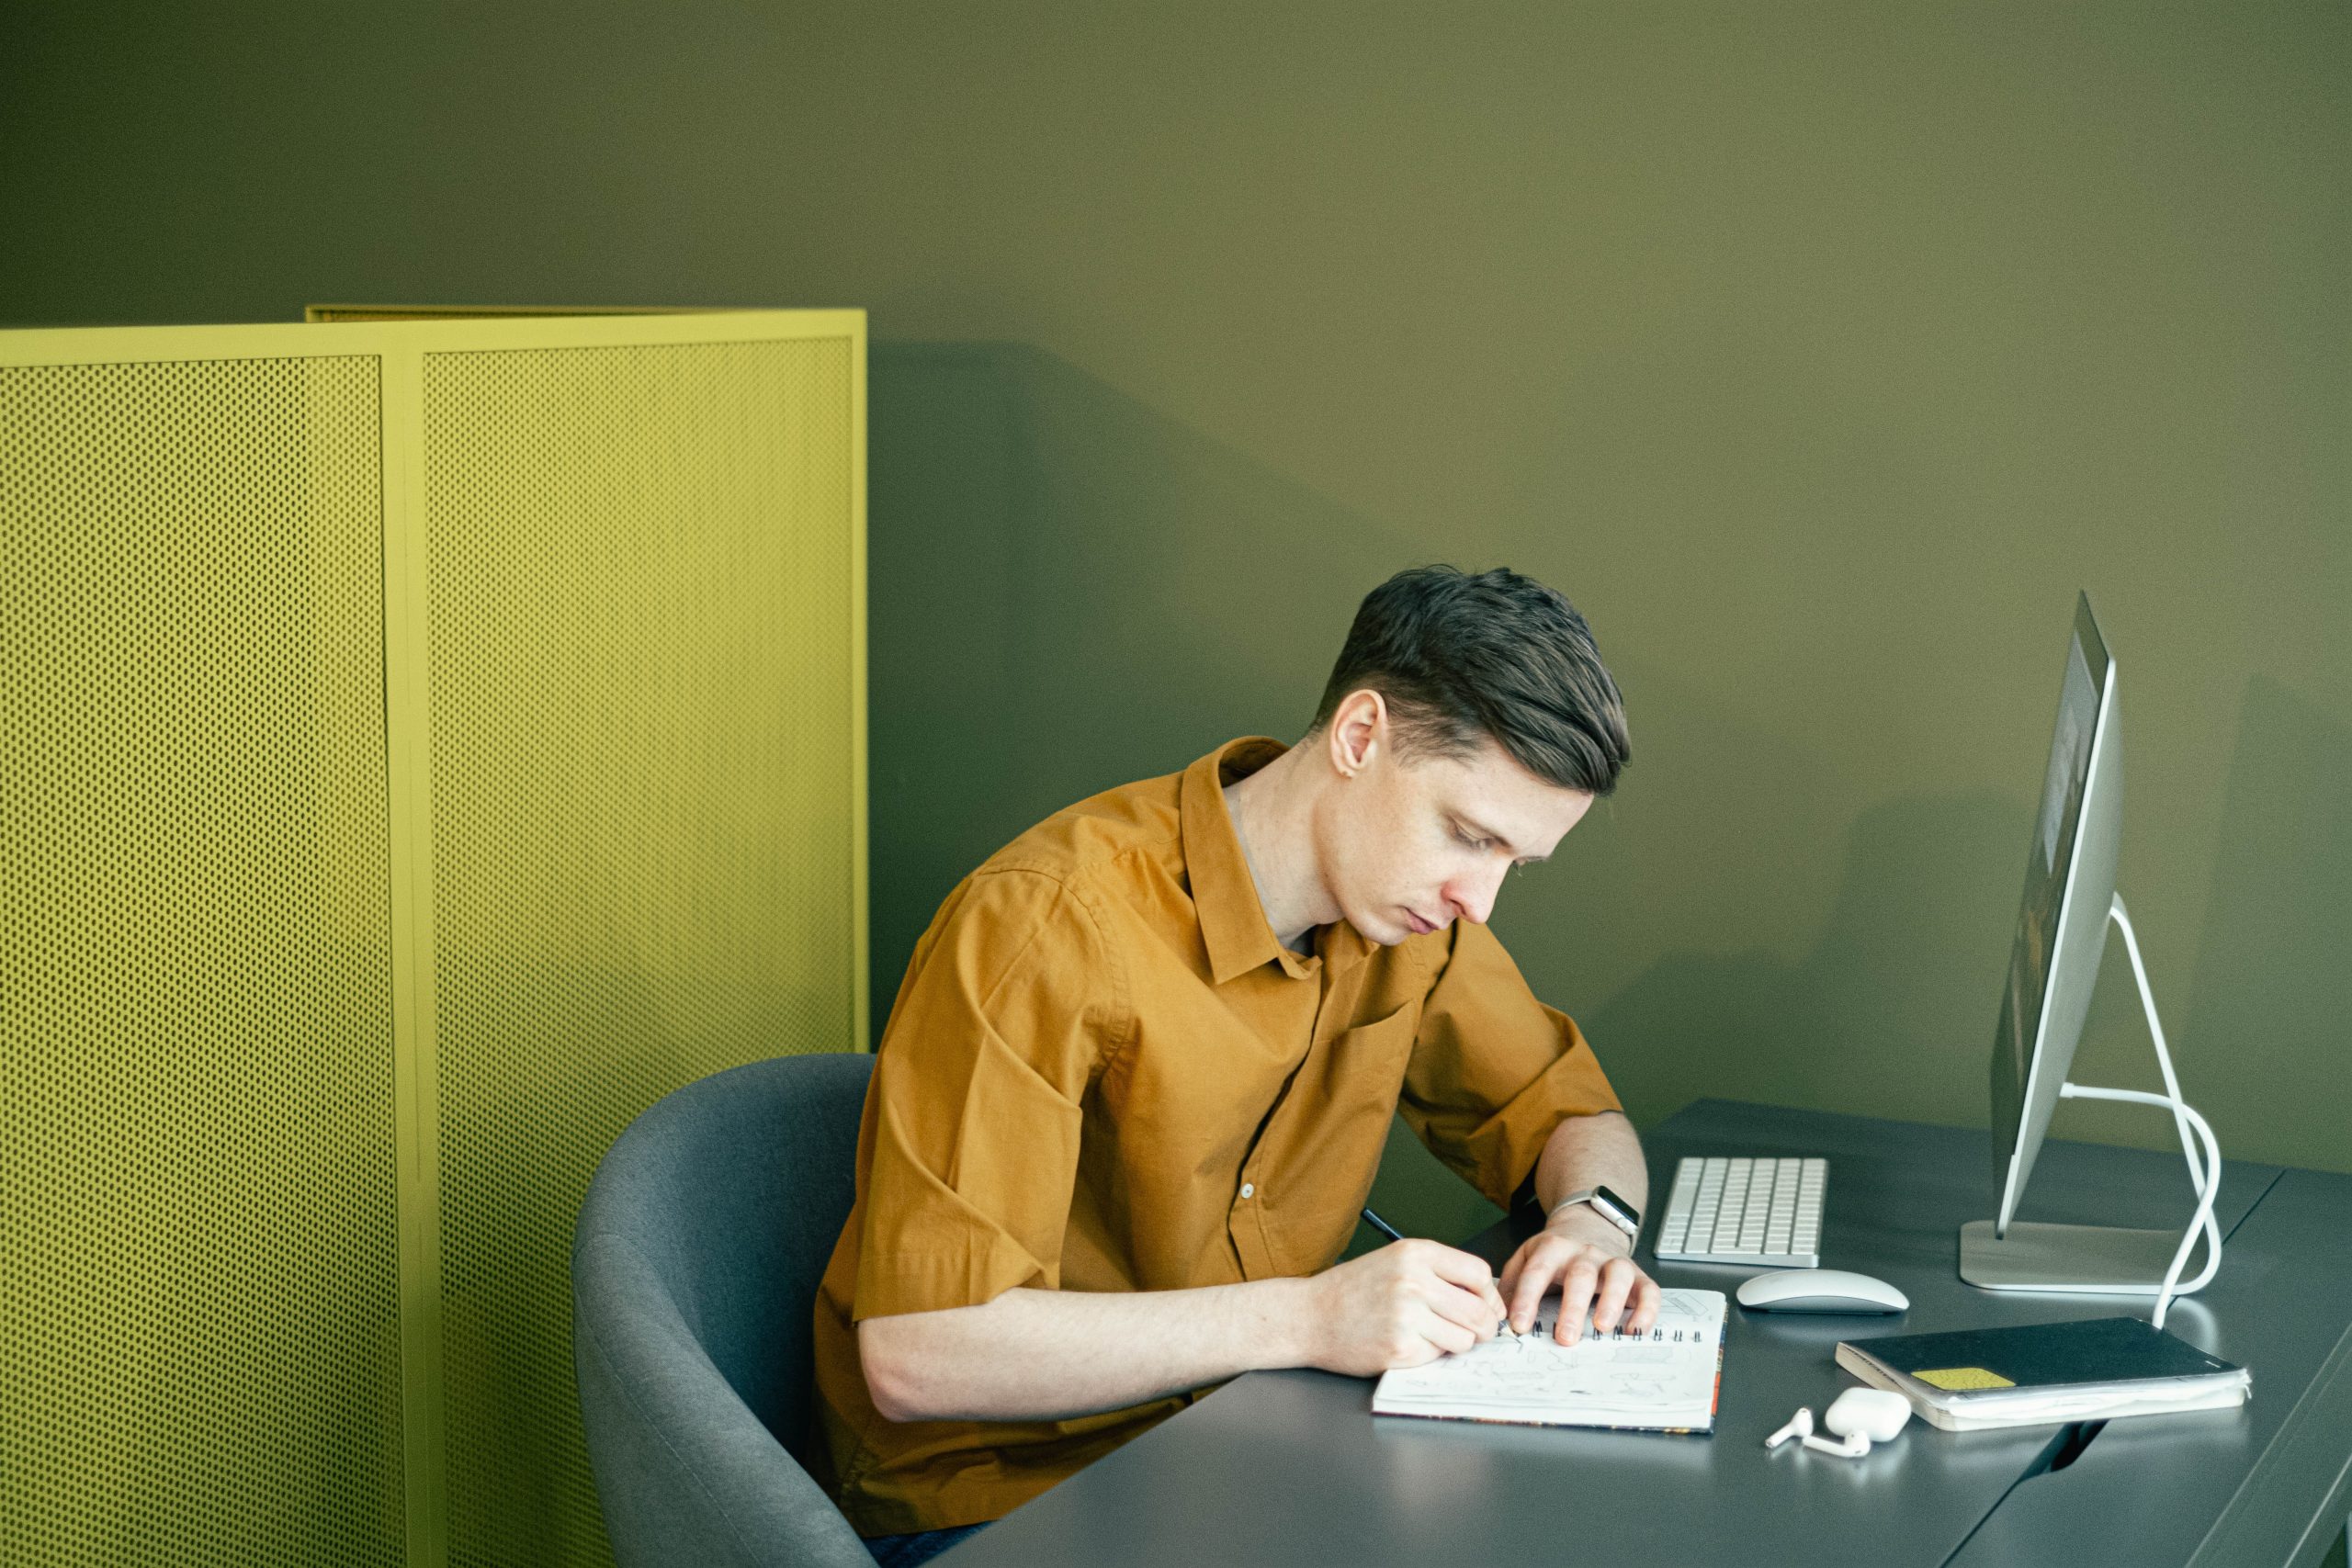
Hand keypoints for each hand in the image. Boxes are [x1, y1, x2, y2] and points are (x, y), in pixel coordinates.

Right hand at [1304, 1239, 1506, 1375]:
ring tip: (1431, 1336)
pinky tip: (1407, 1343)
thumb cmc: (1353, 1290)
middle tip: (1474, 1332)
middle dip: (1483, 1327)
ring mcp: (1407, 1316)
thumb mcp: (1395, 1261)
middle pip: (1480, 1311)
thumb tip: (1488, 1298)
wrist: (1309, 1316)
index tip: (1484, 1306)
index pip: (1479, 1273)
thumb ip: (1439, 1272)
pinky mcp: (1401, 1348)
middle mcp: (1414, 1281)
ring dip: (1456, 1343)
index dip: (1488, 1295)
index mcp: (1416, 1253)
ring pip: (1465, 1338)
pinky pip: (1439, 1356)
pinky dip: (1430, 1354)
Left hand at [1499, 1207, 1658, 1344]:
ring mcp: (1612, 1261)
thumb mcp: (1526, 1256)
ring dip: (1612, 1302)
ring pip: (1618, 1276)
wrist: (1588, 1224)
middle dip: (1572, 1308)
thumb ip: (1510, 1282)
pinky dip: (1647, 1310)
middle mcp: (1584, 1253)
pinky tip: (1636, 1329)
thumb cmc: (1555, 1251)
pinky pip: (1648, 1289)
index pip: (1536, 1272)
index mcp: (1552, 1248)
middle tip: (1565, 1337)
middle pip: (1580, 1275)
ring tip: (1602, 1327)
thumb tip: (1497, 1313)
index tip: (1518, 1325)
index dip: (1526, 1298)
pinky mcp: (1637, 1274)